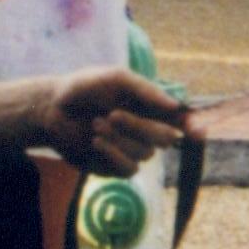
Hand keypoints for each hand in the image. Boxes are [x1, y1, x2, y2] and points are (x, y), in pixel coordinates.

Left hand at [35, 68, 185, 176]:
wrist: (51, 108)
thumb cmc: (84, 88)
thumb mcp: (116, 78)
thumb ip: (145, 90)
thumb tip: (175, 106)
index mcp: (152, 109)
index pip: (182, 121)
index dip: (194, 127)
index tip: (198, 130)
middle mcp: (146, 131)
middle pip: (165, 139)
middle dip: (140, 127)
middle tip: (112, 114)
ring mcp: (132, 151)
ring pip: (145, 154)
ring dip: (119, 139)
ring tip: (96, 124)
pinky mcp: (115, 168)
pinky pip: (128, 169)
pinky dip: (113, 154)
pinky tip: (96, 142)